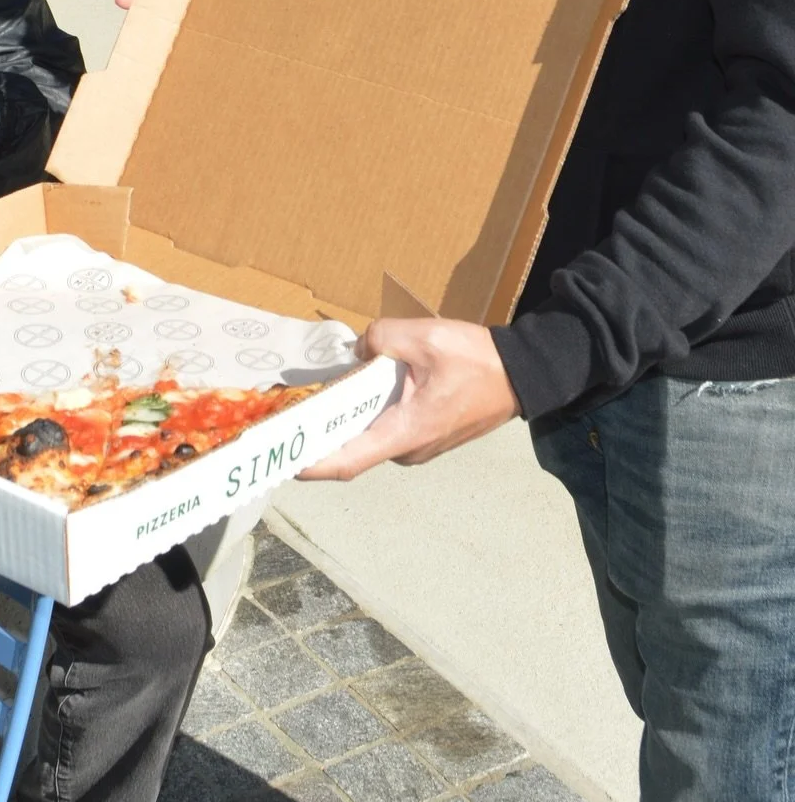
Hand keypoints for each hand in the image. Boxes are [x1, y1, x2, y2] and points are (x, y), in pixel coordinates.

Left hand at [297, 317, 517, 480]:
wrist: (521, 374)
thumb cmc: (477, 360)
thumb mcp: (423, 337)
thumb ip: (380, 338)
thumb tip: (359, 351)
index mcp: (406, 432)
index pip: (348, 461)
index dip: (311, 464)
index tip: (281, 460)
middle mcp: (409, 449)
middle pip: (353, 445)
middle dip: (320, 429)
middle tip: (287, 409)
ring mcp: (419, 446)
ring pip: (369, 433)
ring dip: (345, 416)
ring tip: (315, 393)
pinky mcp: (425, 435)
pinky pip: (386, 426)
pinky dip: (366, 411)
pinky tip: (355, 387)